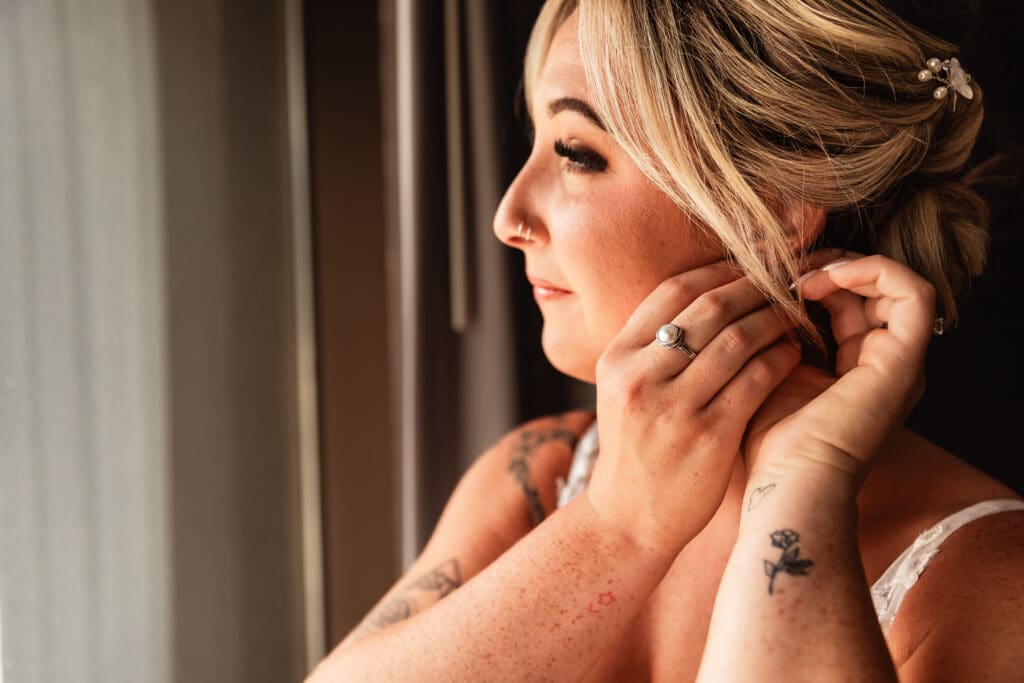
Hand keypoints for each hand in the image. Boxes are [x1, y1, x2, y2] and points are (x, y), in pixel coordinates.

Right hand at [586, 261, 801, 553]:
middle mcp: (639, 375)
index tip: (752, 262)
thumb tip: (707, 295)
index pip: (673, 291)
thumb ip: (655, 347)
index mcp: (616, 356)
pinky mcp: (707, 435)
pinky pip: (755, 380)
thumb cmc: (636, 449)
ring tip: (795, 315)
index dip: (719, 270)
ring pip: (737, 339)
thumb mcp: (626, 390)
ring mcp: (672, 406)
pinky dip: (781, 359)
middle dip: (755, 287)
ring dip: (774, 320)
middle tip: (786, 280)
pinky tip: (795, 353)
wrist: (628, 519)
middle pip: (708, 308)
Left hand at [743, 254, 935, 486]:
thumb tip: (759, 292)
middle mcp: (883, 364)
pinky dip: (874, 272)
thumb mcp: (769, 375)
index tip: (768, 278)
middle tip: (783, 268)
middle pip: (871, 291)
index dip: (813, 279)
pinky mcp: (903, 362)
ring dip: (846, 266)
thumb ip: (775, 337)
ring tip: (800, 275)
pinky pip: (913, 294)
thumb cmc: (768, 443)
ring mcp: (898, 363)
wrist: (789, 485)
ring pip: (896, 285)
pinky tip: (823, 280)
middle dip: (827, 267)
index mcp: (854, 369)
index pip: (846, 304)